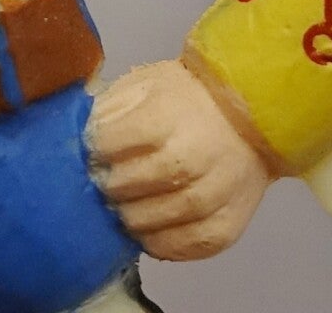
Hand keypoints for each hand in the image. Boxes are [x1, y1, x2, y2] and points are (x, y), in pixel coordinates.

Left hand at [86, 60, 272, 261]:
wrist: (253, 117)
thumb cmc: (189, 98)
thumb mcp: (147, 83)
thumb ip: (110, 107)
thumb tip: (78, 135)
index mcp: (164, 117)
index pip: (107, 145)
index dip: (93, 149)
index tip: (92, 150)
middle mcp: (189, 160)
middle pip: (125, 187)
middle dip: (107, 186)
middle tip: (104, 182)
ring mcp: (210, 199)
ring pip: (149, 223)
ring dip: (127, 217)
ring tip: (123, 205)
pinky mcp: (224, 229)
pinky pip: (179, 247)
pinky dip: (157, 242)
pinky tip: (149, 227)